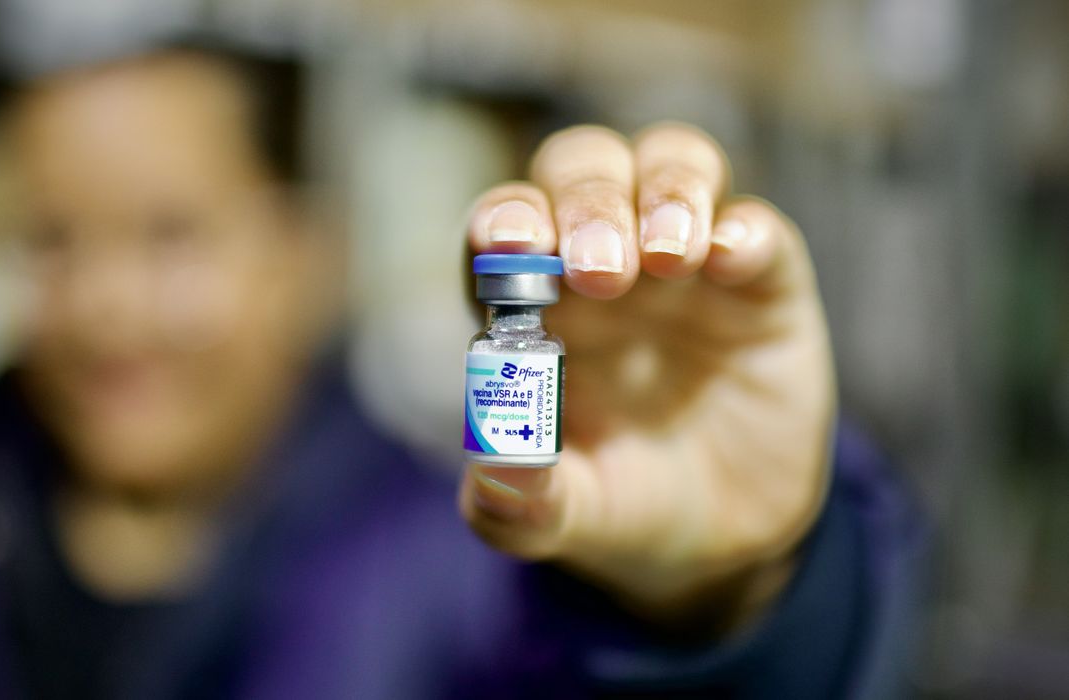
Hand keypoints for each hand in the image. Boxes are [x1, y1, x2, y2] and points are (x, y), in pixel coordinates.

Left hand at [459, 123, 834, 631]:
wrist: (725, 536)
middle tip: (599, 271)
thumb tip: (491, 472)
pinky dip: (744, 228)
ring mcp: (685, 264)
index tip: (507, 242)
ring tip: (668, 256)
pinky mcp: (763, 282)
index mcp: (536, 305)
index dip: (503, 222)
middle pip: (581, 172)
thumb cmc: (624, 506)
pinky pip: (757, 225)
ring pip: (669, 163)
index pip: (504, 229)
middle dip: (586, 204)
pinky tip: (731, 257)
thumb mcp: (569, 519)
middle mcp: (604, 262)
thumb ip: (520, 506)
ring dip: (665, 192)